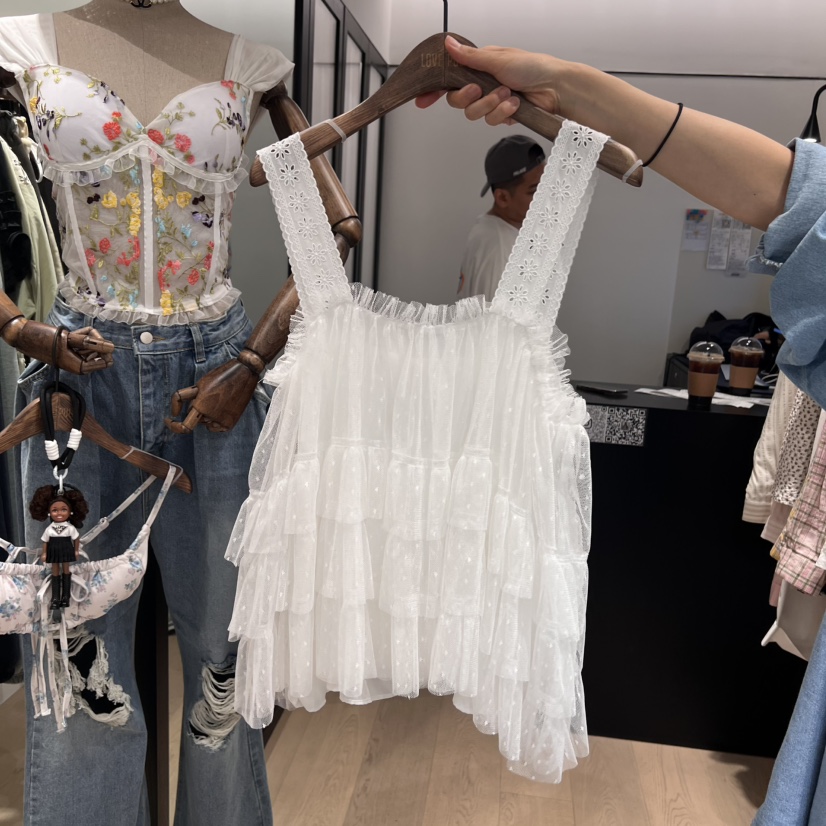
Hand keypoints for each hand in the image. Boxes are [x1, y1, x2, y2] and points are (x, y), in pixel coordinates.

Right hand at [6, 319, 113, 373]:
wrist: (25, 336)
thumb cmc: (44, 339)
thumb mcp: (70, 340)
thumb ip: (91, 343)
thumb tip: (112, 347)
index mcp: (80, 368)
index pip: (105, 362)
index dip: (104, 349)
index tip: (95, 340)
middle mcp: (80, 365)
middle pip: (100, 352)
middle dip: (94, 340)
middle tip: (81, 334)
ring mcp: (76, 358)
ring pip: (93, 345)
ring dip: (86, 336)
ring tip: (73, 334)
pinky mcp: (73, 351)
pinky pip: (84, 343)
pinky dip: (81, 336)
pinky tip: (70, 335)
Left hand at [165, 358, 259, 433]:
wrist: (244, 374)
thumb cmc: (220, 376)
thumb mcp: (198, 384)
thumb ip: (185, 398)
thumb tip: (175, 413)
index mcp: (200, 406)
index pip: (184, 427)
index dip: (174, 426)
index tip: (169, 419)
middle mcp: (210, 417)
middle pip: (195, 419)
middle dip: (195, 411)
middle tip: (204, 398)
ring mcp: (221, 422)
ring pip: (205, 423)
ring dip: (206, 415)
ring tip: (217, 399)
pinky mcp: (230, 424)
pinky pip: (216, 427)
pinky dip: (215, 420)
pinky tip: (222, 407)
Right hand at [416, 36, 562, 124]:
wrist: (555, 88)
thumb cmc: (533, 67)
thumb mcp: (498, 59)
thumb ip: (470, 57)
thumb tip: (449, 44)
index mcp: (479, 66)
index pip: (450, 78)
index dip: (435, 90)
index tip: (423, 99)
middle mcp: (483, 83)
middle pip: (458, 101)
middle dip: (470, 98)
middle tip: (480, 89)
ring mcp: (492, 100)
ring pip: (475, 113)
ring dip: (491, 105)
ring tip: (508, 95)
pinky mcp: (502, 114)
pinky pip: (491, 121)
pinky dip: (503, 113)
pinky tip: (515, 104)